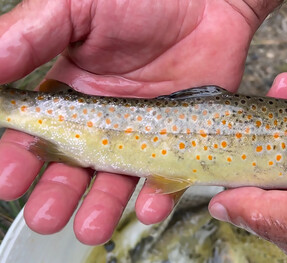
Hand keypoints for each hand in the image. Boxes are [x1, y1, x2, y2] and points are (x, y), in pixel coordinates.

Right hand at [0, 0, 280, 244]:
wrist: (207, 3)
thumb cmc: (142, 0)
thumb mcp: (75, 9)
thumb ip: (29, 37)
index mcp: (71, 93)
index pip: (36, 134)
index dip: (19, 156)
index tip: (9, 176)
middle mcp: (103, 120)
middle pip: (73, 168)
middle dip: (57, 194)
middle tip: (48, 215)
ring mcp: (143, 134)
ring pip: (116, 181)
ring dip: (102, 208)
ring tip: (90, 227)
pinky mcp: (179, 140)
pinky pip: (167, 176)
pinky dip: (158, 194)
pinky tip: (149, 205)